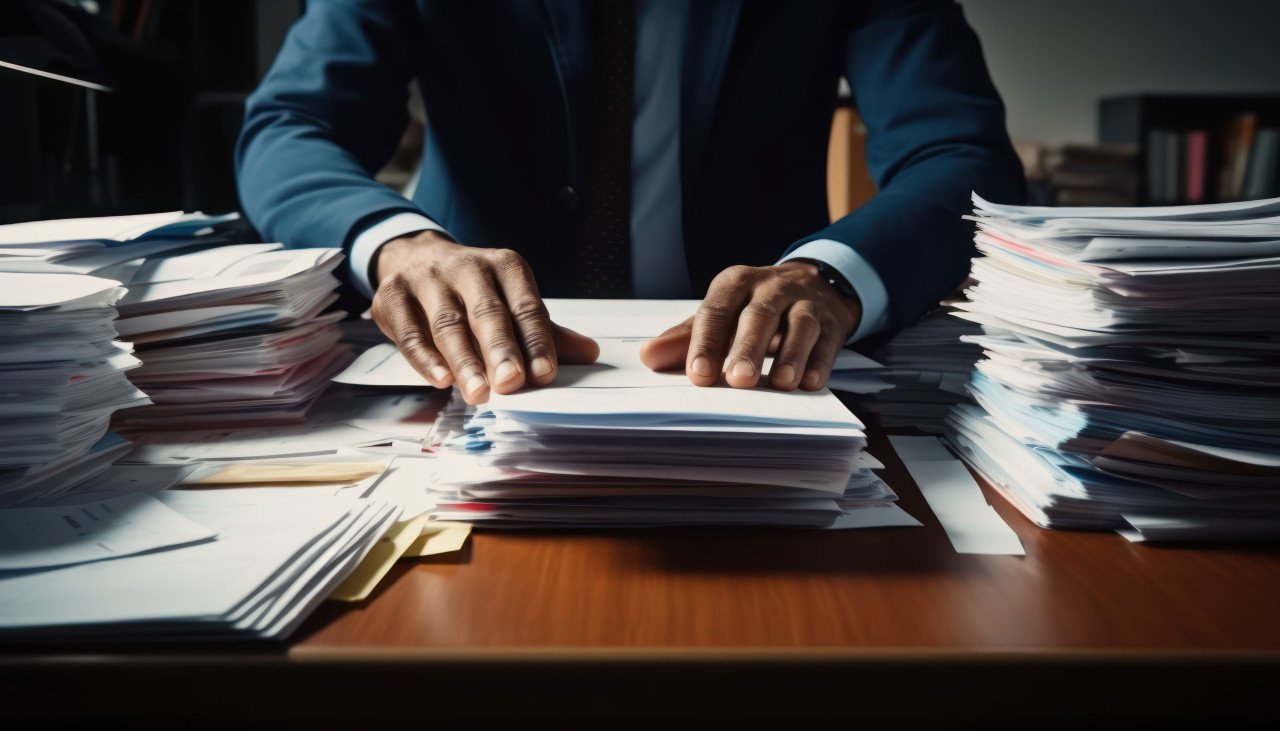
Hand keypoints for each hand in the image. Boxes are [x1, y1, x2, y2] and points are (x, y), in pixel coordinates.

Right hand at [370, 230, 598, 403]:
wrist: (414, 256)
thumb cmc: (473, 289)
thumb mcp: (511, 300)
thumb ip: (544, 331)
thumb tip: (588, 354)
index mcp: (505, 266)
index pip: (525, 306)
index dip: (536, 340)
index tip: (544, 373)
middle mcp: (467, 268)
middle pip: (487, 313)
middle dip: (501, 349)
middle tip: (512, 382)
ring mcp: (427, 280)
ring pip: (447, 324)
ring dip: (464, 361)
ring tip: (478, 392)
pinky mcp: (392, 296)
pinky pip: (410, 331)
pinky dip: (425, 358)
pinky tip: (441, 380)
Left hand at [639, 261, 859, 390]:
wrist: (813, 284)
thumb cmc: (753, 307)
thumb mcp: (721, 313)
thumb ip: (686, 337)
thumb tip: (648, 357)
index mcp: (736, 283)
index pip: (717, 311)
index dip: (707, 343)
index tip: (698, 375)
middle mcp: (772, 288)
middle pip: (759, 315)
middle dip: (749, 348)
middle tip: (739, 379)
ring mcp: (805, 304)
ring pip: (800, 326)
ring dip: (791, 355)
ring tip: (781, 383)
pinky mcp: (832, 323)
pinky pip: (828, 342)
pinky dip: (820, 363)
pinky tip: (809, 383)